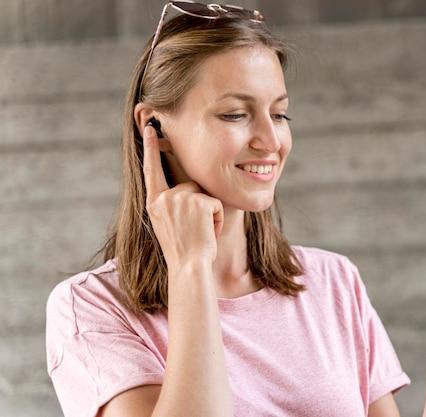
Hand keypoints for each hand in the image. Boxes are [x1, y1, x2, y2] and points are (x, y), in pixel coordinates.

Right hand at [142, 124, 223, 268]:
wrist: (189, 267)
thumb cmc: (183, 252)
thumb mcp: (168, 225)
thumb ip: (170, 204)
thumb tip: (182, 188)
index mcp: (153, 203)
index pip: (151, 170)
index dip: (150, 148)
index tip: (149, 128)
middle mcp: (164, 198)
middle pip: (190, 186)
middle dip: (200, 206)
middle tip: (194, 232)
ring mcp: (180, 198)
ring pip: (205, 196)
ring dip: (209, 214)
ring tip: (200, 233)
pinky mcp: (199, 201)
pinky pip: (216, 204)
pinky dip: (217, 219)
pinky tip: (208, 233)